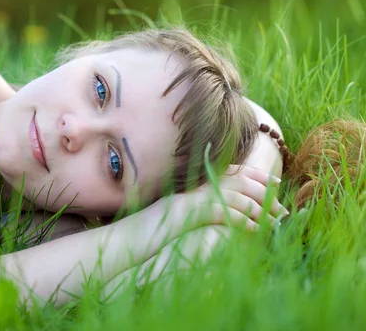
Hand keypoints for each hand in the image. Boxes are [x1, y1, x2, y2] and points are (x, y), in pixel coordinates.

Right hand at [146, 165, 286, 247]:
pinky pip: (224, 213)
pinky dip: (244, 221)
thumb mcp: (177, 218)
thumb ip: (197, 210)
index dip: (255, 177)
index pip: (230, 173)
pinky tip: (257, 231)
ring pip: (236, 196)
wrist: (128, 239)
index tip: (275, 185)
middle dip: (265, 193)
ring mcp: (191, 198)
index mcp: (194, 186)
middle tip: (284, 209)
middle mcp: (194, 187)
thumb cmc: (150, 233)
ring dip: (261, 210)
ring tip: (277, 223)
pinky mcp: (189, 213)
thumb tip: (218, 214)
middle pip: (238, 181)